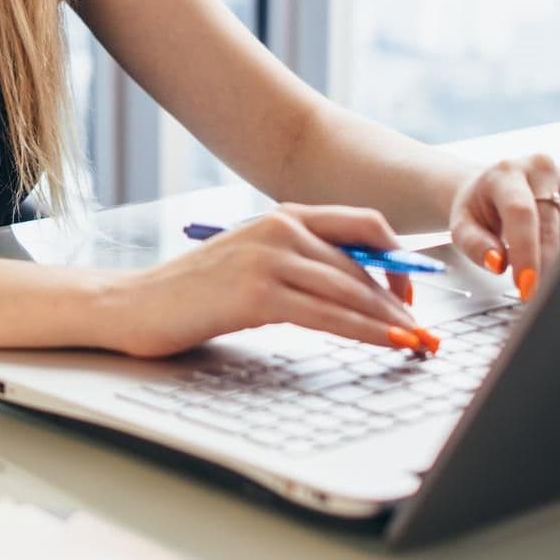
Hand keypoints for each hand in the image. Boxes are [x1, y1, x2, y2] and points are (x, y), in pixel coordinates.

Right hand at [92, 203, 433, 359]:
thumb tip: (359, 293)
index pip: (365, 226)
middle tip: (429, 331)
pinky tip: (390, 344)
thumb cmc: (191, 294)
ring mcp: (268, 257)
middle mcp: (279, 227)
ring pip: (352, 291)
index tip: (415, 296)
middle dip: (404, 301)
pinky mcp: (257, 292)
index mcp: (282, 215)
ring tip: (420, 344)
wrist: (131, 305)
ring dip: (394, 321)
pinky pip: (329, 315)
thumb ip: (299, 267)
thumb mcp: (251, 266)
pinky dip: (368, 332)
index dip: (400, 262)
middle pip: (365, 264)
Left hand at [448, 154, 559, 299]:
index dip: (525, 251)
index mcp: (506, 172)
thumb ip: (473, 245)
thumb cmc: (479, 208)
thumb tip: (496, 262)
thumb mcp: (461, 226)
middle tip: (534, 291)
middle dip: (544, 265)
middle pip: (551, 225)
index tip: (526, 284)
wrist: (494, 186)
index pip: (520, 212)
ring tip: (539, 268)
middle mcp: (541, 170)